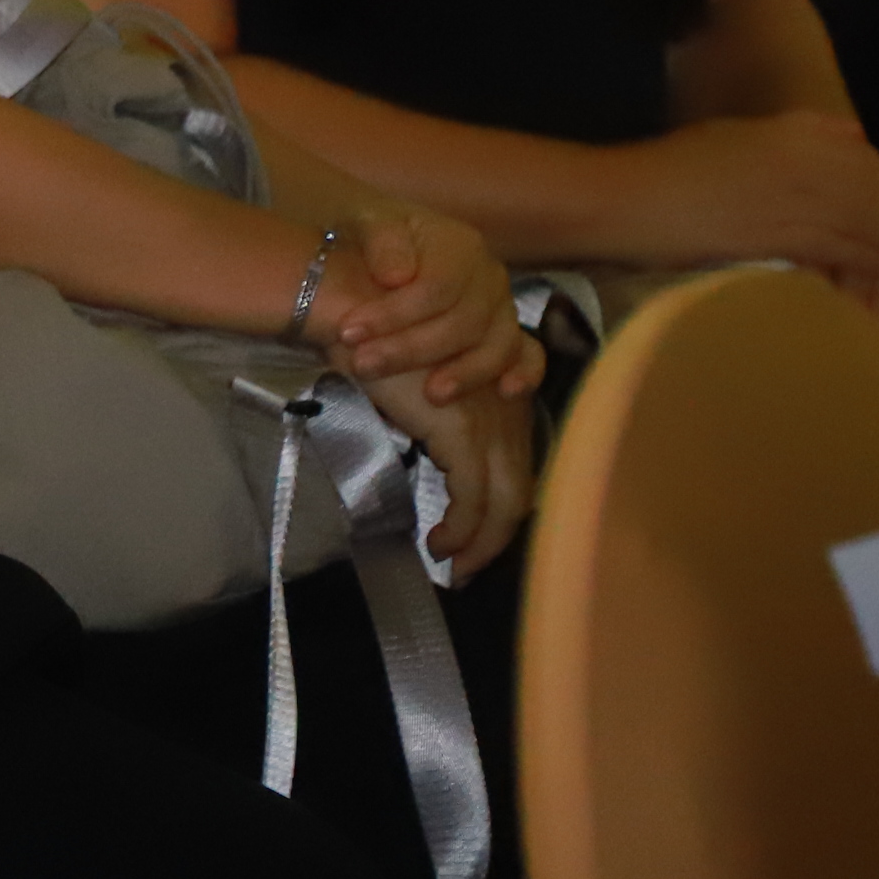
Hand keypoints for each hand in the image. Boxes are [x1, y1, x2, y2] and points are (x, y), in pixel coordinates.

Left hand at [307, 203, 538, 407]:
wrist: (384, 251)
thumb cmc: (375, 240)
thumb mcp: (365, 223)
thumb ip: (381, 240)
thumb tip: (398, 277)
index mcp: (458, 244)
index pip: (435, 287)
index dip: (394, 314)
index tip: (348, 331)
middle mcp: (488, 275)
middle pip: (464, 322)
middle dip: (412, 349)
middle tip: (363, 365)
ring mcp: (502, 307)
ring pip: (496, 344)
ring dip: (465, 373)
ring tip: (429, 396)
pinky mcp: (506, 333)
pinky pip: (529, 354)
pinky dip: (525, 373)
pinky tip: (506, 392)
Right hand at [353, 351, 537, 582]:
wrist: (357, 310)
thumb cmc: (378, 340)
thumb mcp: (422, 382)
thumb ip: (442, 415)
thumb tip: (433, 455)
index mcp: (503, 392)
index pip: (518, 465)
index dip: (502, 508)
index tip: (475, 534)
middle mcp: (509, 407)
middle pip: (520, 491)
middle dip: (497, 538)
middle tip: (468, 568)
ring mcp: (491, 419)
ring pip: (505, 502)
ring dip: (482, 543)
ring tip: (454, 565)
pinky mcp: (463, 432)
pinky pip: (473, 497)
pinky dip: (460, 529)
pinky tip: (439, 543)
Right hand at [618, 113, 878, 334]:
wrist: (625, 198)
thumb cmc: (664, 175)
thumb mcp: (731, 141)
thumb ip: (787, 144)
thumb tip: (843, 149)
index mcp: (796, 130)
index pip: (874, 165)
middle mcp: (810, 155)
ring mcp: (804, 190)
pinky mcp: (792, 229)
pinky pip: (856, 255)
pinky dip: (875, 286)